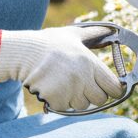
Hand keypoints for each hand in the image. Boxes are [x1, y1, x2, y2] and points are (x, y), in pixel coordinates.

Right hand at [0, 25, 124, 111]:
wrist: (23, 53)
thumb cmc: (49, 43)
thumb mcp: (73, 34)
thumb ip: (94, 34)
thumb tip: (111, 29)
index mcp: (90, 63)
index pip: (114, 87)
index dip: (113, 89)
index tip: (108, 87)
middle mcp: (83, 78)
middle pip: (101, 99)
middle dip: (94, 94)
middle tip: (83, 85)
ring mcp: (70, 91)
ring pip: (83, 105)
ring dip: (77, 98)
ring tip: (65, 83)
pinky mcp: (57, 100)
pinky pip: (67, 108)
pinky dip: (62, 101)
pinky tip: (54, 88)